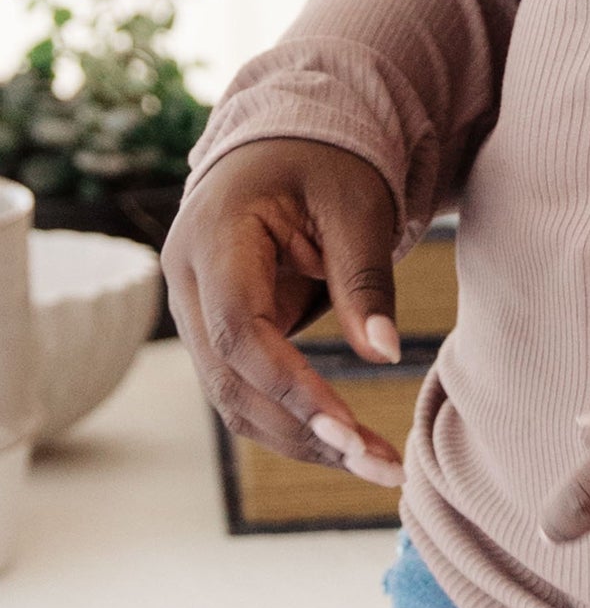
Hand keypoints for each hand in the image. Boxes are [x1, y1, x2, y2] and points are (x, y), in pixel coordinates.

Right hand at [162, 137, 406, 487]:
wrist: (288, 141)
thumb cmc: (326, 162)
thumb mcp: (356, 204)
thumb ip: (363, 278)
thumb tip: (384, 354)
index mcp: (212, 235)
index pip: (238, 329)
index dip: (289, 385)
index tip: (348, 427)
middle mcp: (187, 281)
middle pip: (230, 379)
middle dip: (303, 430)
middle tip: (379, 465)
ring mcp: (194, 310)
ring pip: (234, 398)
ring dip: (302, 439)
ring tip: (377, 466)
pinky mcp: (217, 333)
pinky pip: (246, 389)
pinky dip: (295, 421)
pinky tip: (351, 445)